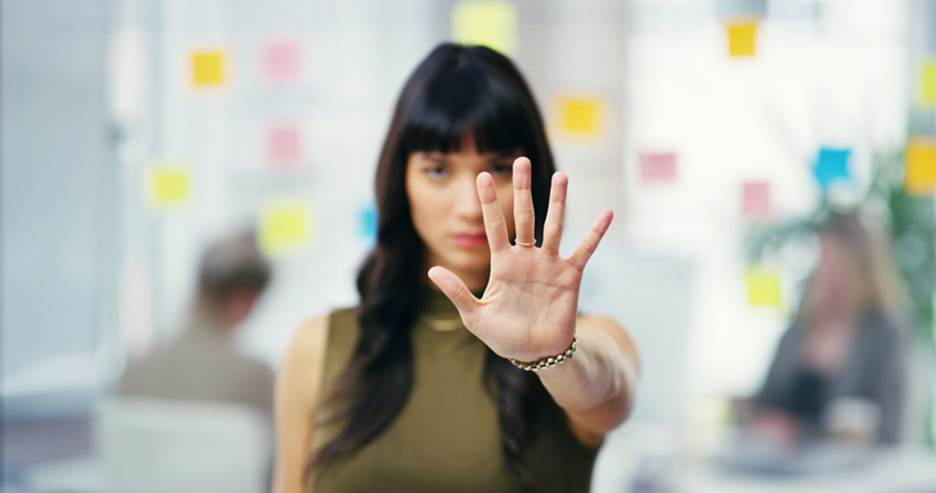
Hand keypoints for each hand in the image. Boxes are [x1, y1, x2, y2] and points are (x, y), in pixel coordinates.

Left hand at [427, 156, 612, 361]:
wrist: (536, 354)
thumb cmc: (503, 336)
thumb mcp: (475, 315)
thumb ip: (456, 292)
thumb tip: (431, 271)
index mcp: (502, 264)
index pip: (494, 226)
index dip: (489, 203)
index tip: (481, 176)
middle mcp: (526, 257)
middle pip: (524, 215)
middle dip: (522, 189)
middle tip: (520, 161)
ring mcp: (549, 263)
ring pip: (554, 225)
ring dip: (557, 201)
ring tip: (561, 175)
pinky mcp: (570, 275)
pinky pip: (584, 250)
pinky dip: (596, 232)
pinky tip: (607, 212)